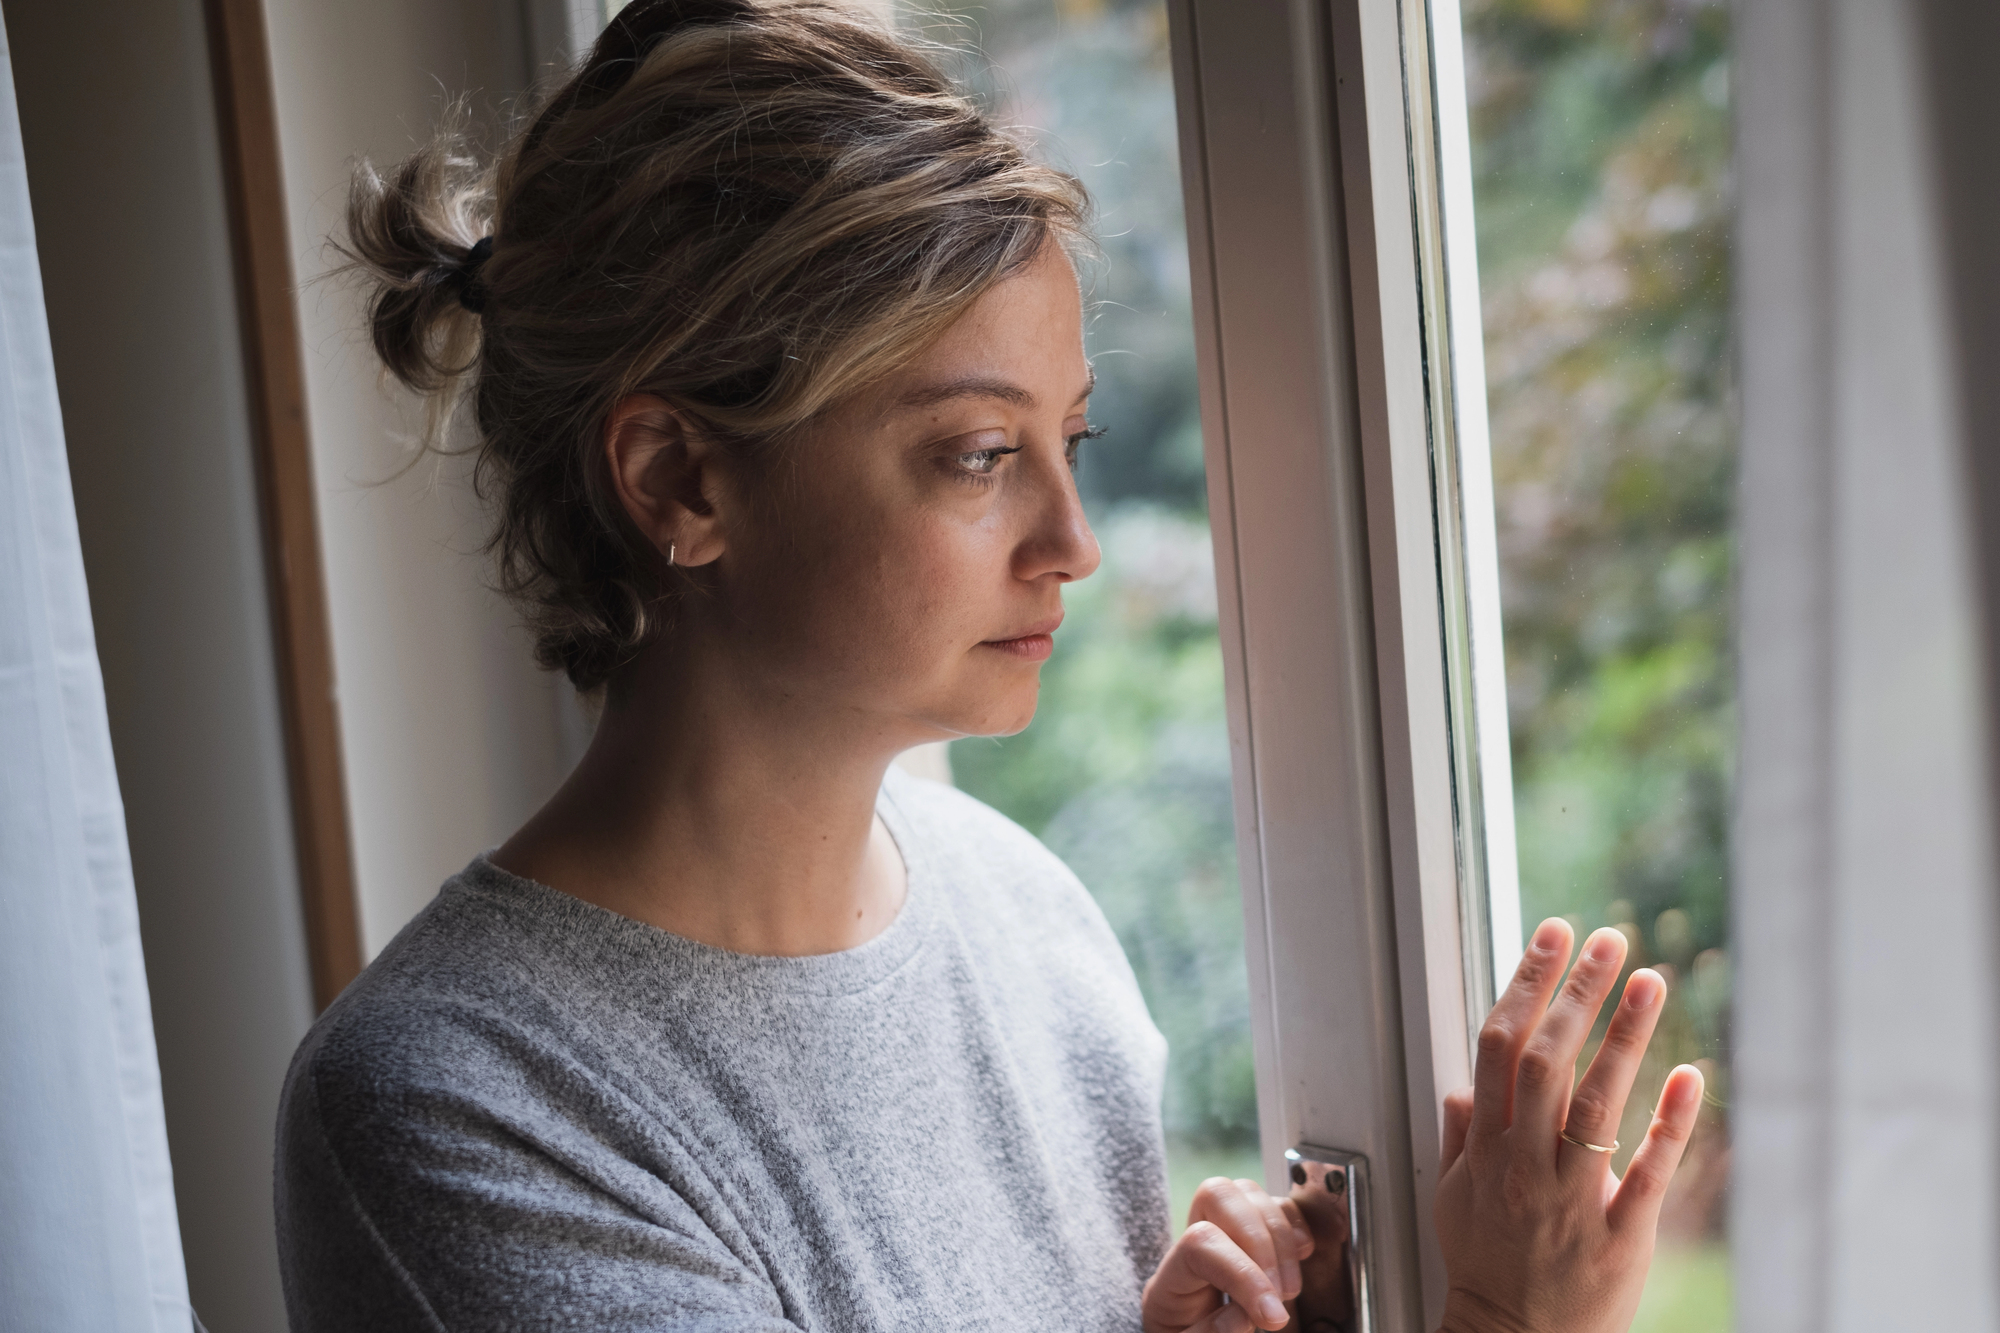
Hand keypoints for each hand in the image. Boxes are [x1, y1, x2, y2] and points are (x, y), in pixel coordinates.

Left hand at [1142, 1176, 1314, 1332]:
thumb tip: (1244, 1316)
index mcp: (1168, 1279)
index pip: (1199, 1243)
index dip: (1243, 1273)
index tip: (1272, 1315)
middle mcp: (1191, 1242)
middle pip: (1218, 1195)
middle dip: (1261, 1241)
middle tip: (1282, 1294)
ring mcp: (1221, 1232)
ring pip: (1248, 1192)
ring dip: (1280, 1236)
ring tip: (1289, 1288)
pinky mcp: (1250, 1236)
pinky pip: (1273, 1204)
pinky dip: (1293, 1222)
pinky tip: (1302, 1252)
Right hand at [1434, 918, 1704, 1332]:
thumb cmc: (1485, 1272)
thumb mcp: (1453, 1201)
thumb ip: (1460, 1139)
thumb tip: (1463, 1089)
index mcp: (1484, 1149)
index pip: (1499, 1047)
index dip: (1526, 985)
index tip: (1551, 937)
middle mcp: (1522, 1164)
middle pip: (1545, 1060)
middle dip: (1577, 992)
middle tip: (1607, 941)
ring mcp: (1569, 1198)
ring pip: (1595, 1103)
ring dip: (1624, 1036)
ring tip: (1649, 981)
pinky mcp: (1617, 1235)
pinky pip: (1647, 1171)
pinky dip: (1668, 1121)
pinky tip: (1689, 1075)